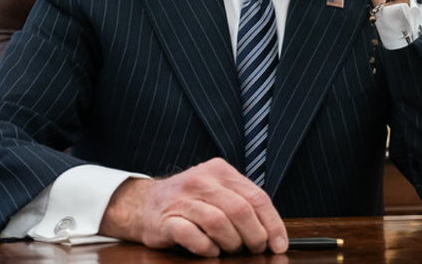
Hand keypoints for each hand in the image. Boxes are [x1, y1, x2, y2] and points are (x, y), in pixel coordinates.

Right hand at [98, 157, 287, 256]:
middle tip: (254, 249)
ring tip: (230, 249)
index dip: (272, 224)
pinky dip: (207, 248)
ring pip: (219, 222)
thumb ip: (242, 203)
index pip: (256, 197)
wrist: (143, 203)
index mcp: (219, 170)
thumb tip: (273, 234)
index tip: (278, 244)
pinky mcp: (166, 220)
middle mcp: (201, 180)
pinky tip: (210, 250)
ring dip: (231, 243)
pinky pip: (193, 236)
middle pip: (241, 210)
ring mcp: (182, 199)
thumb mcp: (216, 191)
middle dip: (254, 236)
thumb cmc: (188, 201)